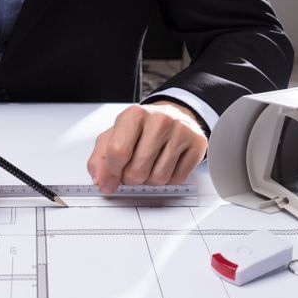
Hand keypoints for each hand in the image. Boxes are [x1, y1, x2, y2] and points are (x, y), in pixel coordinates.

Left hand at [87, 102, 207, 193]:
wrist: (173, 116)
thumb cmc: (141, 130)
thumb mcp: (114, 137)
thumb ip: (100, 159)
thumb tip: (101, 182)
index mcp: (134, 114)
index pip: (118, 152)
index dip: (111, 174)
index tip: (109, 183)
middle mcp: (159, 120)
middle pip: (137, 171)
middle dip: (131, 179)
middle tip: (133, 170)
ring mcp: (181, 131)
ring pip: (158, 178)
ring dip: (150, 180)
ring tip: (150, 165)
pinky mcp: (197, 144)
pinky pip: (177, 179)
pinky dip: (169, 179)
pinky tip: (166, 164)